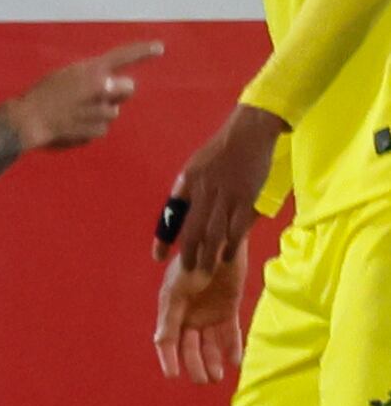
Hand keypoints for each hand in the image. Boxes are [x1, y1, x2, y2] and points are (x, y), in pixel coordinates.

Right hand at [7, 41, 158, 152]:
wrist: (28, 120)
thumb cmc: (41, 95)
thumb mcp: (65, 75)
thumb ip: (90, 77)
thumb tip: (111, 86)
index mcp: (92, 70)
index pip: (124, 56)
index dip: (143, 51)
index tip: (159, 48)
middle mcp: (102, 87)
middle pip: (128, 88)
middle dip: (118, 91)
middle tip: (99, 95)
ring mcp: (102, 110)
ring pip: (114, 110)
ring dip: (100, 112)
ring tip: (75, 113)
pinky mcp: (98, 130)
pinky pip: (102, 128)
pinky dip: (90, 128)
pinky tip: (72, 125)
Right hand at [152, 250, 248, 384]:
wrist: (221, 242)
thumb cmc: (193, 262)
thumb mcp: (176, 290)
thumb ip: (170, 317)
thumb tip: (161, 342)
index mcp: (171, 310)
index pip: (168, 340)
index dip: (168, 358)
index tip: (173, 376)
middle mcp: (188, 314)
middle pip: (190, 346)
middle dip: (196, 364)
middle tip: (205, 380)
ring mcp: (209, 312)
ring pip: (210, 343)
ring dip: (213, 360)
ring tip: (219, 376)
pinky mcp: (229, 307)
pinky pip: (230, 332)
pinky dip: (232, 347)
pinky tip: (236, 361)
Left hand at [159, 100, 284, 275]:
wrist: (247, 134)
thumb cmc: (220, 151)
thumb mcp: (194, 167)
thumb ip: (188, 190)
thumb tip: (181, 212)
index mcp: (186, 183)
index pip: (171, 216)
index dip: (164, 238)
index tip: (158, 257)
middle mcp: (202, 192)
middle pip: (192, 231)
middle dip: (188, 254)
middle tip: (187, 271)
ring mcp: (225, 196)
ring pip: (214, 233)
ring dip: (208, 255)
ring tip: (204, 271)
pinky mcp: (246, 198)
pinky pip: (237, 228)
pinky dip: (231, 244)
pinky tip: (226, 256)